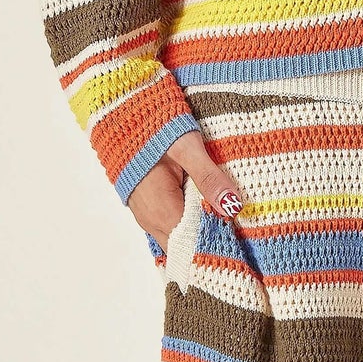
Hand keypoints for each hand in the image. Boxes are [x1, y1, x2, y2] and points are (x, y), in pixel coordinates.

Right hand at [127, 129, 247, 245]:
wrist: (121, 115)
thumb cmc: (154, 128)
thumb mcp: (187, 148)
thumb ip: (209, 177)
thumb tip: (233, 207)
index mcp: (162, 211)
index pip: (195, 245)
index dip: (218, 241)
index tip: (240, 236)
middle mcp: (151, 221)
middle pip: (186, 245)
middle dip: (210, 238)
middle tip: (238, 227)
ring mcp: (147, 215)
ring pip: (178, 236)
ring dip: (199, 228)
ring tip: (224, 216)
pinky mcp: (147, 206)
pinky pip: (170, 224)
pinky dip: (187, 220)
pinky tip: (204, 206)